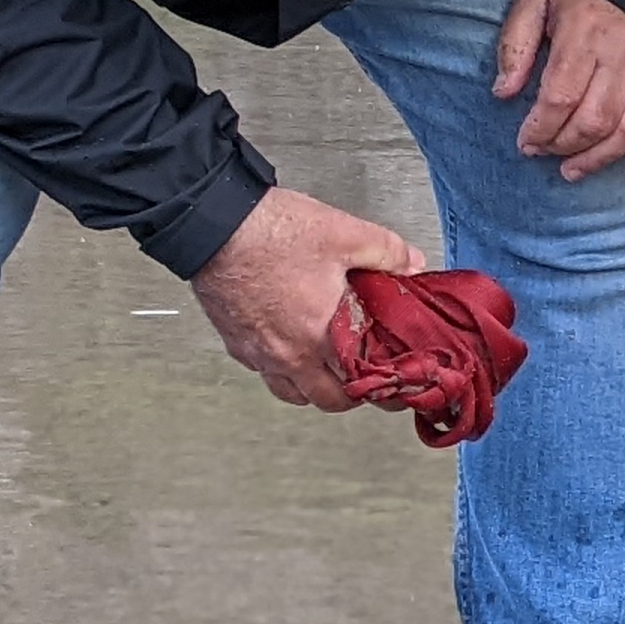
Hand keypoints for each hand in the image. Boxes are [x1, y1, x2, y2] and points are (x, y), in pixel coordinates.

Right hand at [189, 186, 426, 410]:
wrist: (213, 224)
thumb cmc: (270, 232)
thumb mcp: (345, 234)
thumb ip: (387, 252)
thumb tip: (411, 264)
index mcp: (320, 336)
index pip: (361, 384)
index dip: (384, 388)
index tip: (394, 385)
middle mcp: (287, 353)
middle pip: (326, 399)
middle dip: (351, 395)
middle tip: (366, 382)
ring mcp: (258, 351)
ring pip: (291, 391)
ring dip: (313, 387)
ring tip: (329, 371)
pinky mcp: (235, 340)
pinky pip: (263, 369)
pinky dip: (281, 367)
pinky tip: (290, 347)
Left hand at [494, 0, 624, 185]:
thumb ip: (516, 43)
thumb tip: (504, 92)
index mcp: (584, 35)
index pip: (561, 97)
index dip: (540, 128)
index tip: (525, 141)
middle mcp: (620, 56)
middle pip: (593, 120)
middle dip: (563, 145)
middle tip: (543, 151)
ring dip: (598, 157)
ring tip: (573, 170)